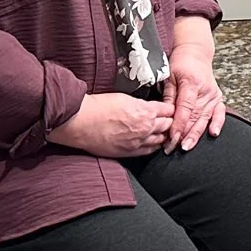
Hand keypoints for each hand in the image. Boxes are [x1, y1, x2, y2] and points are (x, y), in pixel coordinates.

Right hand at [48, 92, 173, 158]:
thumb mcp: (124, 98)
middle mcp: (146, 127)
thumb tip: (146, 108)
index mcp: (145, 110)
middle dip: (169, 121)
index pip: (168, 110)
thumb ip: (140, 105)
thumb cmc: (98, 107)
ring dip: (162, 135)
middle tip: (169, 120)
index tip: (170, 109)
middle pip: (168, 125)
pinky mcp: (129, 152)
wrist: (81, 122)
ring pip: (160, 139)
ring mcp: (138, 141)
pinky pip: (148, 151)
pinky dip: (153, 147)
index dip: (169, 109)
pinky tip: (153, 144)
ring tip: (162, 132)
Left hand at [163, 42, 226, 152]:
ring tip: (187, 146)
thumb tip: (165, 117)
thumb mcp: (169, 77)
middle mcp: (206, 91)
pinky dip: (217, 124)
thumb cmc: (181, 64)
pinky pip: (219, 114)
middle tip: (173, 148)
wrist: (195, 54)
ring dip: (196, 135)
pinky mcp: (218, 98)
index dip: (178, 125)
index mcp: (192, 84)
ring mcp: (213, 95)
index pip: (185, 109)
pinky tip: (213, 133)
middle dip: (184, 135)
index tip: (171, 138)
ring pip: (205, 119)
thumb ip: (168, 97)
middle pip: (195, 117)